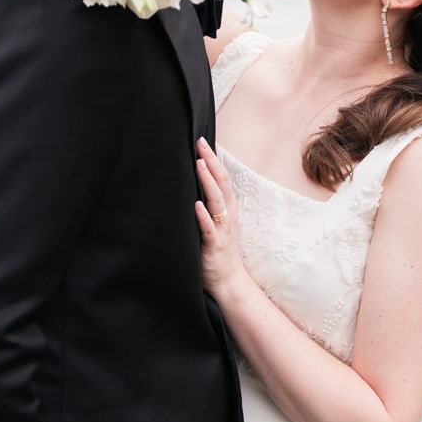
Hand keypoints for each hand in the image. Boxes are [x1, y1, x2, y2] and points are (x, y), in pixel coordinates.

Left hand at [195, 139, 245, 297]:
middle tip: (200, 143)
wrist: (228, 281)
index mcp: (228, 209)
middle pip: (222, 183)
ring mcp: (222, 230)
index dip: (214, 159)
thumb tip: (193, 185)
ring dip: (208, 182)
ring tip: (199, 165)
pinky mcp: (214, 246)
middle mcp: (227, 216)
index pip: (222, 178)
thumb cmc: (218, 250)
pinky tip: (196, 205)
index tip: (202, 141)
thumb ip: (209, 205)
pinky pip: (209, 229)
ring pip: (217, 202)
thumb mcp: (217, 223)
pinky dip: (203, 216)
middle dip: (211, 162)